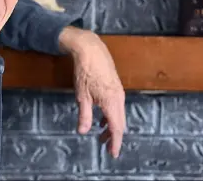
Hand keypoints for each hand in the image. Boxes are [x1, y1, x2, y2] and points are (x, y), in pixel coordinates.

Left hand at [58, 26, 125, 157]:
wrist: (91, 49)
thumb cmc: (85, 71)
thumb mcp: (82, 95)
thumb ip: (84, 115)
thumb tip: (83, 131)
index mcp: (111, 102)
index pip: (117, 128)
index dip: (115, 142)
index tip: (112, 154)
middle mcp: (119, 98)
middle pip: (120, 123)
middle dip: (113, 136)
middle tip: (105, 147)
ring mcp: (119, 91)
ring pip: (119, 114)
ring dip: (112, 126)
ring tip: (101, 134)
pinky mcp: (116, 86)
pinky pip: (117, 106)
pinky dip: (111, 115)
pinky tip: (101, 118)